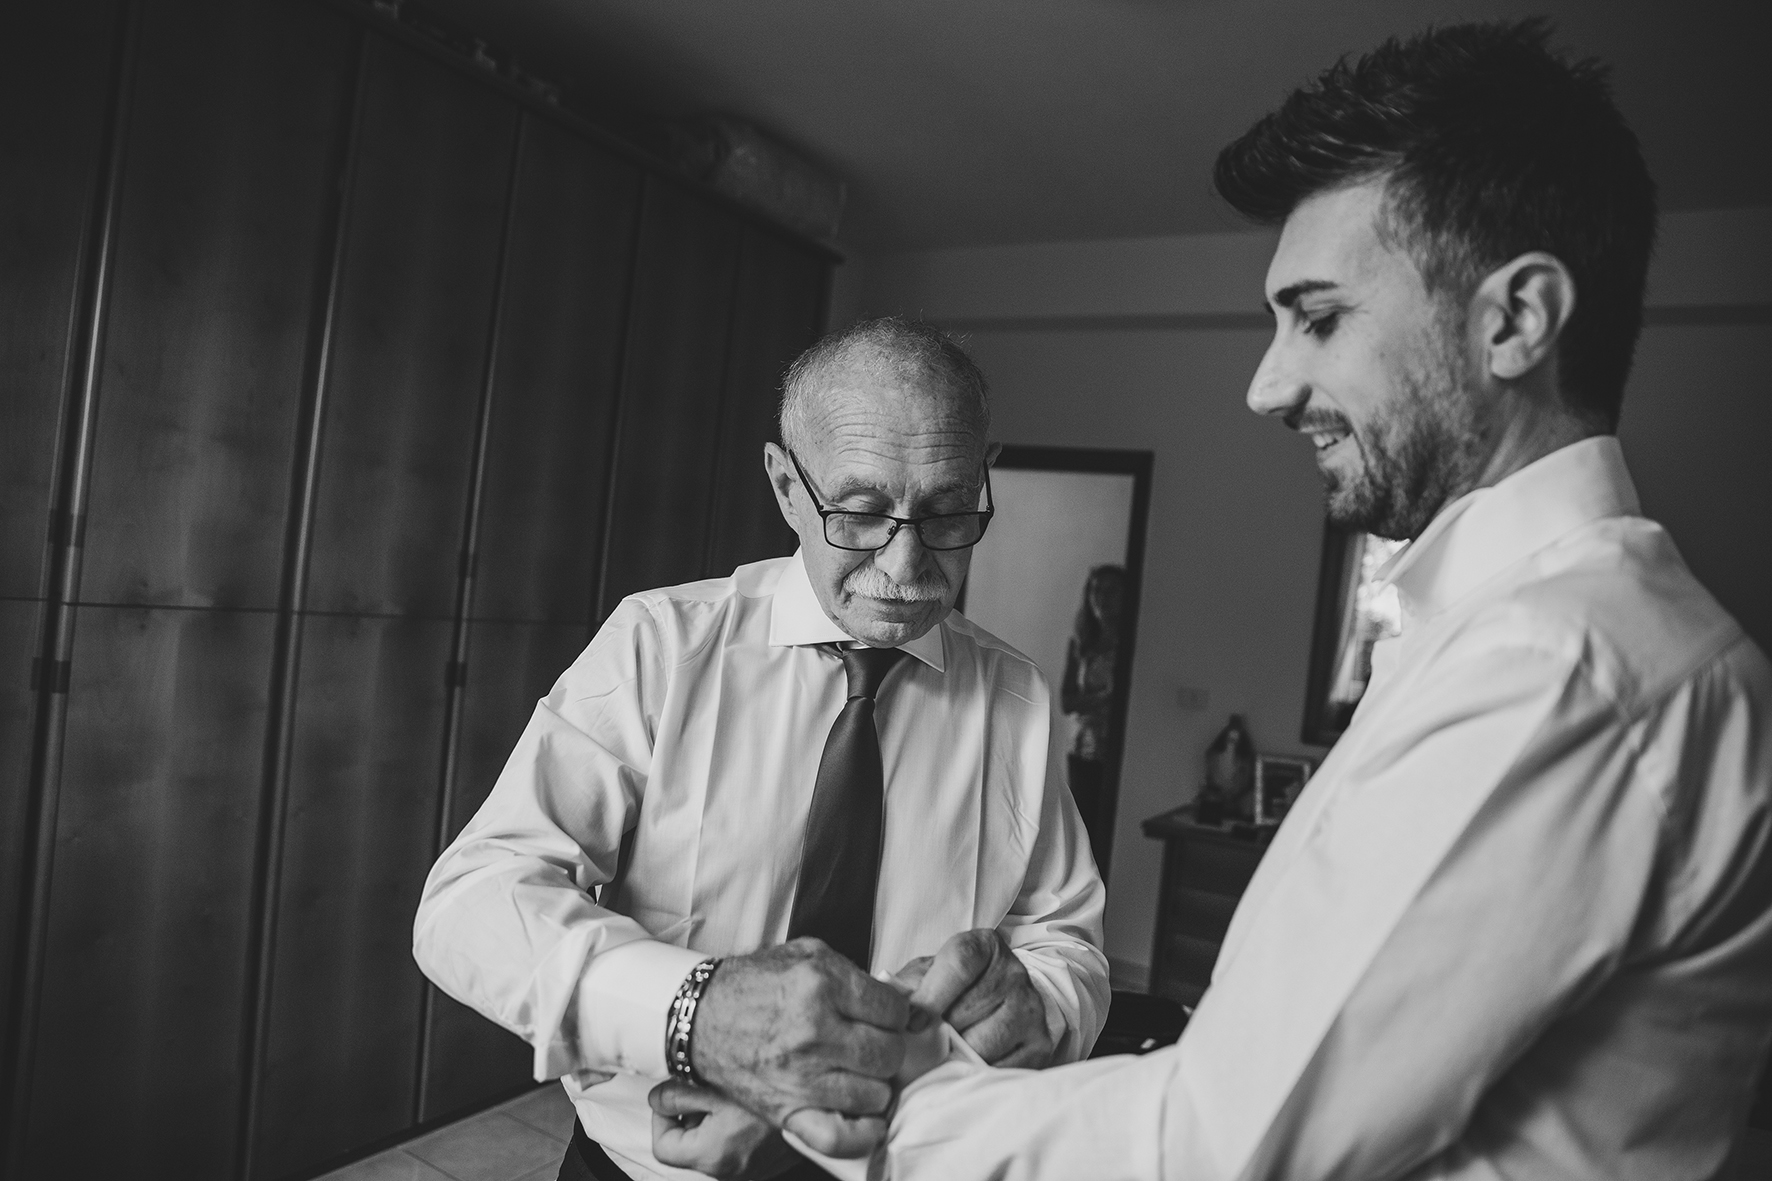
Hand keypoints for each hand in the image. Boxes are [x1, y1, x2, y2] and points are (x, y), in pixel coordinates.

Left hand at [650, 1080, 799, 1178]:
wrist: (822, 1093)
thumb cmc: (769, 1082)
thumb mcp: (712, 1082)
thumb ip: (674, 1094)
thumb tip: (657, 1101)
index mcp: (714, 1154)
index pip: (663, 1148)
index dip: (661, 1119)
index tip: (671, 1098)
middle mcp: (734, 1171)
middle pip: (690, 1149)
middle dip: (690, 1118)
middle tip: (704, 1089)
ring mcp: (755, 1169)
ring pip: (715, 1149)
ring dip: (713, 1123)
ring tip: (730, 1094)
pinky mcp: (771, 1161)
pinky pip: (740, 1149)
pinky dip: (736, 1130)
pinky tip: (748, 1107)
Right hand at [691, 938, 908, 1155]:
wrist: (699, 1018)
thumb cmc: (751, 985)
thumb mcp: (805, 954)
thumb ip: (854, 972)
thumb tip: (897, 995)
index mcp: (821, 984)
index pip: (894, 1010)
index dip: (893, 1013)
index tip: (881, 1017)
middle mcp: (814, 1030)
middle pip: (889, 1053)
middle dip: (886, 1047)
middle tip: (869, 1043)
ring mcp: (801, 1075)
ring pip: (876, 1093)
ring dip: (872, 1084)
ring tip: (856, 1072)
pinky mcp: (787, 1109)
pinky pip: (840, 1136)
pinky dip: (860, 1132)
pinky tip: (862, 1116)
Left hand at [906, 929, 1053, 1066]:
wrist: (998, 1002)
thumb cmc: (952, 990)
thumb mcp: (927, 975)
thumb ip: (909, 987)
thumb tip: (896, 1012)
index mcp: (985, 947)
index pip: (960, 964)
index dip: (932, 995)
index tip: (913, 1022)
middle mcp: (1014, 973)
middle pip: (969, 1009)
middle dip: (940, 1032)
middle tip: (924, 1044)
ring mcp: (1031, 1009)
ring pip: (984, 1043)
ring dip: (957, 1056)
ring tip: (945, 1056)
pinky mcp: (1040, 1044)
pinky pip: (1002, 1069)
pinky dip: (977, 1075)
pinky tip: (966, 1068)